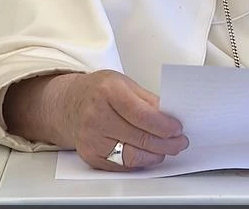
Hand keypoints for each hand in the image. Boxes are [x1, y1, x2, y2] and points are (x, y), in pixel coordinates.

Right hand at [63, 70, 188, 170]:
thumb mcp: (124, 83)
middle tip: (179, 142)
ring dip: (155, 155)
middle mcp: (96, 116)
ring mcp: (91, 139)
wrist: (69, 104)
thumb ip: (148, 100)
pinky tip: (149, 155)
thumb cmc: (98, 91)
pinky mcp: (90, 156)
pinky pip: (121, 165)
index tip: (178, 129)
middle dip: (165, 143)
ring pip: (132, 156)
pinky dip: (140, 162)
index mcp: (107, 92)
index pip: (141, 114)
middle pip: (139, 137)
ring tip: (166, 149)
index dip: (163, 125)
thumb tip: (170, 117)